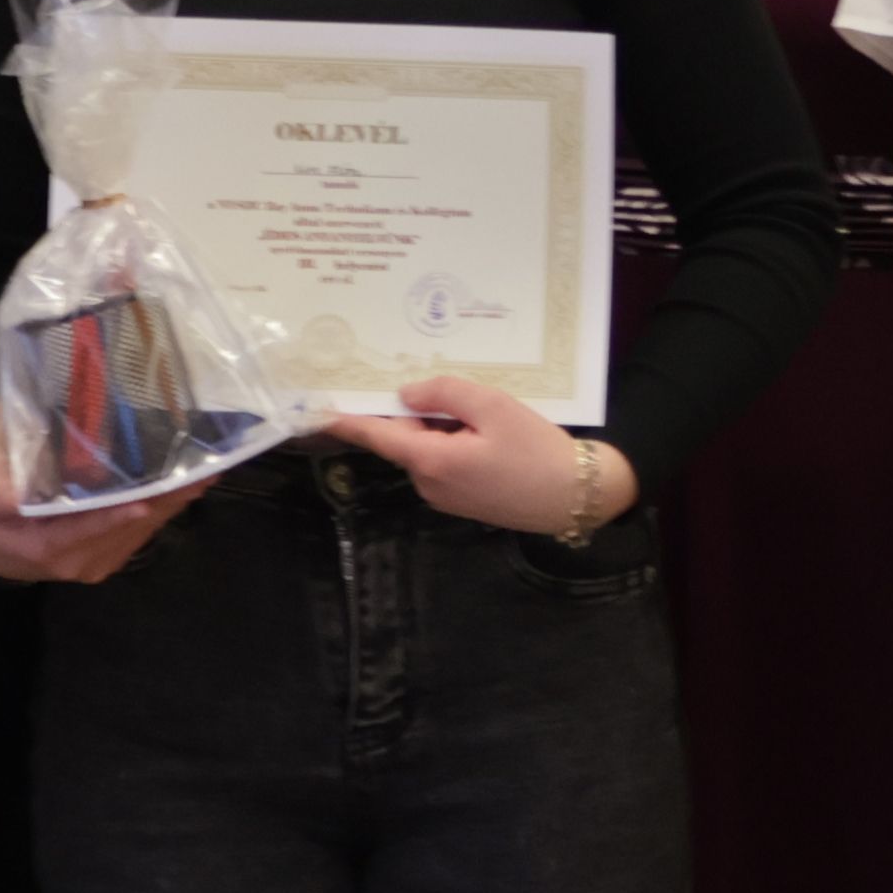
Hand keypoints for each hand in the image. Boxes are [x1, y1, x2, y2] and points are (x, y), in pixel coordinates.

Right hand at [0, 462, 199, 586]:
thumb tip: (16, 489)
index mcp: (51, 549)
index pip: (88, 530)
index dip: (117, 515)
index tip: (145, 499)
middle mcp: (83, 562)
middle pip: (128, 529)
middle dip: (165, 501)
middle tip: (199, 473)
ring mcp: (101, 562)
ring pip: (143, 531)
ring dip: (174, 504)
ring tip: (205, 474)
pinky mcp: (112, 557)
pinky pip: (142, 533)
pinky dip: (166, 509)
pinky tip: (188, 488)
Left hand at [323, 374, 618, 536]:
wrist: (577, 497)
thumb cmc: (537, 450)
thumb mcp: (493, 407)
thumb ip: (443, 393)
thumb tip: (406, 394)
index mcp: (431, 461)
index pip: (376, 436)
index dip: (345, 420)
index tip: (315, 409)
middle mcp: (429, 484)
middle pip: (406, 438)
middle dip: (421, 412)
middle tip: (455, 391)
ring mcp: (445, 497)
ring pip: (428, 449)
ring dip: (443, 427)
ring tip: (487, 416)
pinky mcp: (462, 501)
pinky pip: (445, 462)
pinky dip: (456, 442)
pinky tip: (491, 436)